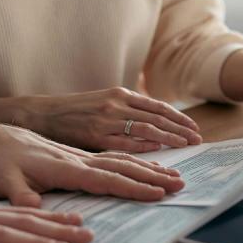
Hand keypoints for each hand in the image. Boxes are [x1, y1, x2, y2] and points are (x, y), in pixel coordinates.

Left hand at [0, 124, 184, 205]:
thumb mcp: (3, 182)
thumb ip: (19, 196)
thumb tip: (31, 209)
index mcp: (62, 166)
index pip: (104, 179)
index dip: (131, 187)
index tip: (156, 194)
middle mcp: (77, 156)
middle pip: (121, 165)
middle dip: (151, 175)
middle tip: (180, 184)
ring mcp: (80, 152)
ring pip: (122, 156)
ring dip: (150, 164)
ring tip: (175, 173)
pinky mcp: (79, 152)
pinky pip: (114, 152)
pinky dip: (136, 157)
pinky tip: (150, 162)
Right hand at [21, 88, 201, 151]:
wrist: (44, 114)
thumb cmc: (73, 112)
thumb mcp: (102, 102)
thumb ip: (125, 110)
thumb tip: (151, 124)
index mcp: (120, 94)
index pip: (157, 106)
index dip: (178, 117)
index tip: (194, 128)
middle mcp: (116, 104)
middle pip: (157, 117)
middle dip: (180, 128)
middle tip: (197, 139)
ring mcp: (106, 119)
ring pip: (147, 128)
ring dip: (170, 137)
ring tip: (186, 145)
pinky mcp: (95, 135)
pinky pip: (126, 141)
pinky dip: (144, 145)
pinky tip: (159, 149)